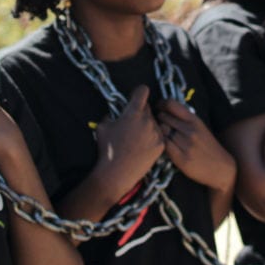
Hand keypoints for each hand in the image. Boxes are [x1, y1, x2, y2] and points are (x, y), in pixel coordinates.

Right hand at [91, 86, 165, 200]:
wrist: (117, 173)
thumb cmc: (107, 149)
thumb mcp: (102, 126)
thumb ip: (111, 115)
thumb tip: (116, 113)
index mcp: (134, 112)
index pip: (143, 91)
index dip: (138, 93)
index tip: (135, 98)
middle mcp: (148, 120)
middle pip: (148, 108)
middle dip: (141, 112)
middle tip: (132, 124)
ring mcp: (156, 132)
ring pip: (154, 122)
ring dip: (148, 126)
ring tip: (137, 139)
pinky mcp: (161, 144)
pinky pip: (159, 135)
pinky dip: (153, 138)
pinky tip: (143, 146)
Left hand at [155, 99, 235, 191]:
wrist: (220, 167)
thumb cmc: (207, 146)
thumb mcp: (200, 127)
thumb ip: (185, 118)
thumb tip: (166, 108)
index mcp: (195, 120)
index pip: (171, 105)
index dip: (161, 104)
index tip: (158, 107)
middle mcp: (190, 130)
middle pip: (163, 117)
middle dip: (158, 119)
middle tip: (157, 123)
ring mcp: (186, 145)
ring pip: (162, 131)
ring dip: (159, 132)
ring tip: (160, 135)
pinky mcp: (182, 159)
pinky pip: (164, 146)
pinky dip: (161, 144)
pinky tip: (163, 145)